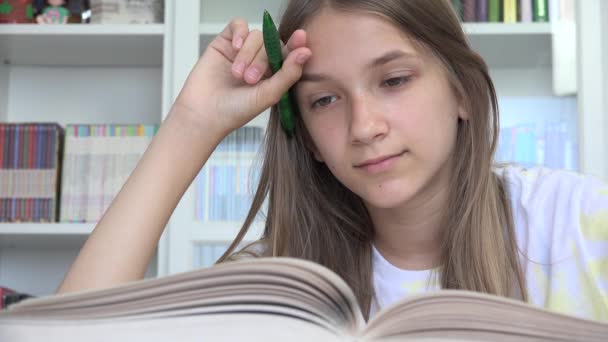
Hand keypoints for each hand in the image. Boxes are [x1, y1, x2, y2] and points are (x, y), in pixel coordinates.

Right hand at [173, 18, 311, 134]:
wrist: (204, 114)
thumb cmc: (235, 111)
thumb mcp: (268, 95)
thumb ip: (288, 74)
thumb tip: (306, 52)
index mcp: (274, 74)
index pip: (288, 53)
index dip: (295, 45)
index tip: (300, 38)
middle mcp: (259, 60)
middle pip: (271, 43)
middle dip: (262, 60)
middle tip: (250, 79)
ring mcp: (242, 51)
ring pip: (256, 35)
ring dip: (248, 54)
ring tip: (237, 74)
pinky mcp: (225, 43)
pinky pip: (238, 25)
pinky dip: (240, 33)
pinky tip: (235, 47)